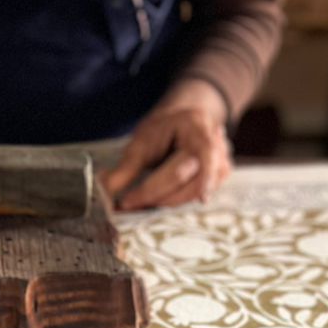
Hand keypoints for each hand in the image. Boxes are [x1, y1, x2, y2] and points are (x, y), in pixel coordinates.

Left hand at [100, 78, 231, 211]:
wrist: (183, 121)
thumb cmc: (162, 131)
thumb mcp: (141, 142)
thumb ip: (125, 168)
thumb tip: (104, 190)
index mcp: (195, 127)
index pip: (175, 169)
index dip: (150, 190)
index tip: (125, 202)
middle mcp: (216, 144)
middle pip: (190, 184)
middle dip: (159, 199)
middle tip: (134, 206)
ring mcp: (223, 160)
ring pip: (197, 194)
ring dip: (169, 203)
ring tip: (146, 203)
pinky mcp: (222, 175)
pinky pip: (201, 195)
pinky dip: (179, 201)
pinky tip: (162, 201)